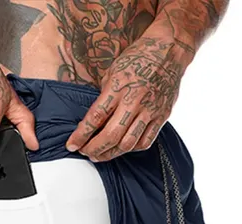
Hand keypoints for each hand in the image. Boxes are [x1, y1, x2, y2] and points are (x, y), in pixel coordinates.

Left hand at [66, 37, 183, 161]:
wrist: (170, 50)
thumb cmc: (138, 58)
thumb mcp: (113, 71)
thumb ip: (104, 97)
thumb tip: (92, 120)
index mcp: (118, 87)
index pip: (95, 117)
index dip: (81, 135)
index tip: (71, 145)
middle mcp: (134, 101)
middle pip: (111, 136)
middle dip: (94, 149)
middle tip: (84, 152)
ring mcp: (150, 110)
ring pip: (128, 143)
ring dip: (110, 154)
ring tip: (100, 155)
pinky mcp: (162, 116)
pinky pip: (145, 141)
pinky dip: (131, 149)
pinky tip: (121, 148)